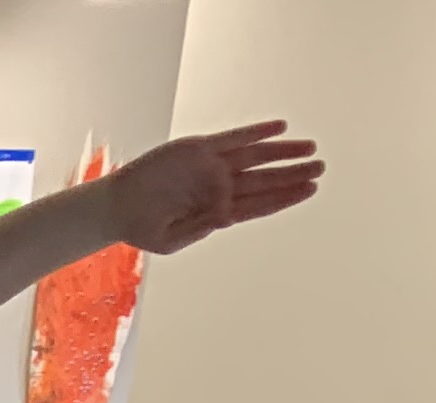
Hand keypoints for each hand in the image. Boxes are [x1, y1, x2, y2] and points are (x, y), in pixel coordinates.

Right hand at [109, 121, 322, 255]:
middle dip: (293, 174)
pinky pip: (233, 139)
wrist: (115, 207)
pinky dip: (255, 133)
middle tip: (321, 168)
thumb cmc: (141, 228)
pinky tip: (279, 129)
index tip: (309, 189)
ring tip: (310, 149)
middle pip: (264, 179)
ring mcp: (210, 166)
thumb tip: (225, 214)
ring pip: (255, 157)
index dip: (285, 196)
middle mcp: (218, 187)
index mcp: (217, 212)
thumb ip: (200, 228)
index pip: (259, 204)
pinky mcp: (198, 149)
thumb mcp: (170, 240)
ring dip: (283, 152)